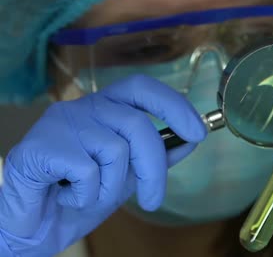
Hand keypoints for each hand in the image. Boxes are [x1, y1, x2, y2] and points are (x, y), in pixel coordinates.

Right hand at [0, 75, 206, 256]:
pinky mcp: (40, 145)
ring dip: (110, 187)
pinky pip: (88, 171)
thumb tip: (191, 140)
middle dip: (154, 167)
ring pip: (115, 151)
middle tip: (154, 199)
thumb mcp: (127, 175)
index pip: (142, 88)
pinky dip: (85, 195)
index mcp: (105, 107)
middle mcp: (83, 107)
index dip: (173, 105)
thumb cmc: (79, 195)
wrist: (33, 226)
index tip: (198, 132)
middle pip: (137, 124)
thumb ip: (157, 155)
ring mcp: (61, 122)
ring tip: (88, 194)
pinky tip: (65, 195)